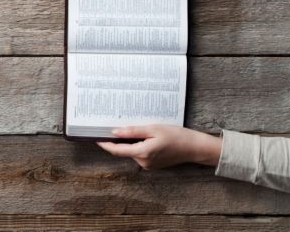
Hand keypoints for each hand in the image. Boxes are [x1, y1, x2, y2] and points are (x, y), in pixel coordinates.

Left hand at [97, 125, 221, 169]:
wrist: (194, 148)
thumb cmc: (176, 136)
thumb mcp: (153, 129)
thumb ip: (133, 131)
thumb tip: (115, 132)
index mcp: (142, 153)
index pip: (117, 150)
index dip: (105, 145)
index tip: (96, 138)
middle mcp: (143, 162)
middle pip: (125, 150)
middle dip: (120, 139)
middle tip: (118, 125)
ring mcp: (148, 165)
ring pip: (133, 151)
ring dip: (131, 142)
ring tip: (139, 129)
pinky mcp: (153, 164)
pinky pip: (140, 154)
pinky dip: (139, 145)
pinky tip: (148, 137)